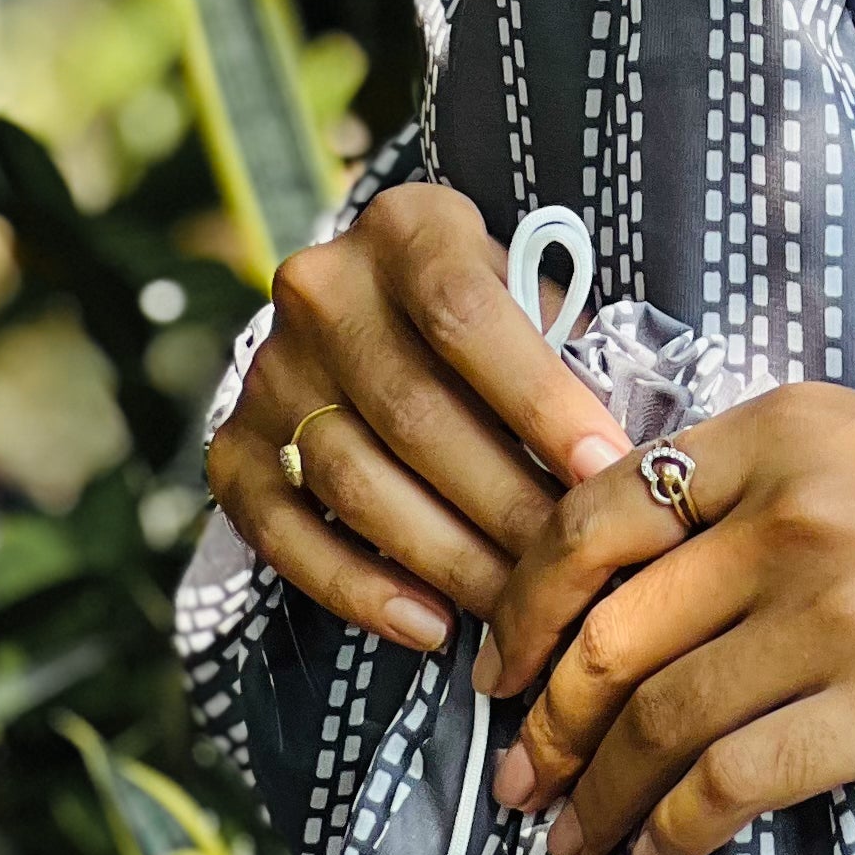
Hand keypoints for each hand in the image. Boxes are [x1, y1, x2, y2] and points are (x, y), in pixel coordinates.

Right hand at [205, 185, 631, 656]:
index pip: (469, 315)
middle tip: (570, 568)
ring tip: (516, 609)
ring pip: (356, 482)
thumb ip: (570, 348)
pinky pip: (286, 535)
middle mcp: (320, 290)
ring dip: (445, 558)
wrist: (366, 304)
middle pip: (414, 413)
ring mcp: (266, 372)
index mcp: (407, 228)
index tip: (607, 470)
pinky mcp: (230, 447)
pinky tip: (429, 626)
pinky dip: (358, 590)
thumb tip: (624, 458)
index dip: (541, 399)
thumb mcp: (529, 287)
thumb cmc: (484, 308)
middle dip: (505, 502)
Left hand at [474, 386, 854, 854]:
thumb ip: (741, 485)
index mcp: (779, 432)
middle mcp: (795, 513)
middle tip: (519, 778)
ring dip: (595, 793)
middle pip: (612, 633)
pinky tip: (660, 851)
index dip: (527, 608)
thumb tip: (613, 581)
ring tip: (572, 834)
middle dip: (543, 724)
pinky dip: (675, 829)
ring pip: (660, 719)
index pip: (597, 517)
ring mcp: (839, 612)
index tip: (504, 669)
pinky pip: (736, 781)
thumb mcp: (854, 439)